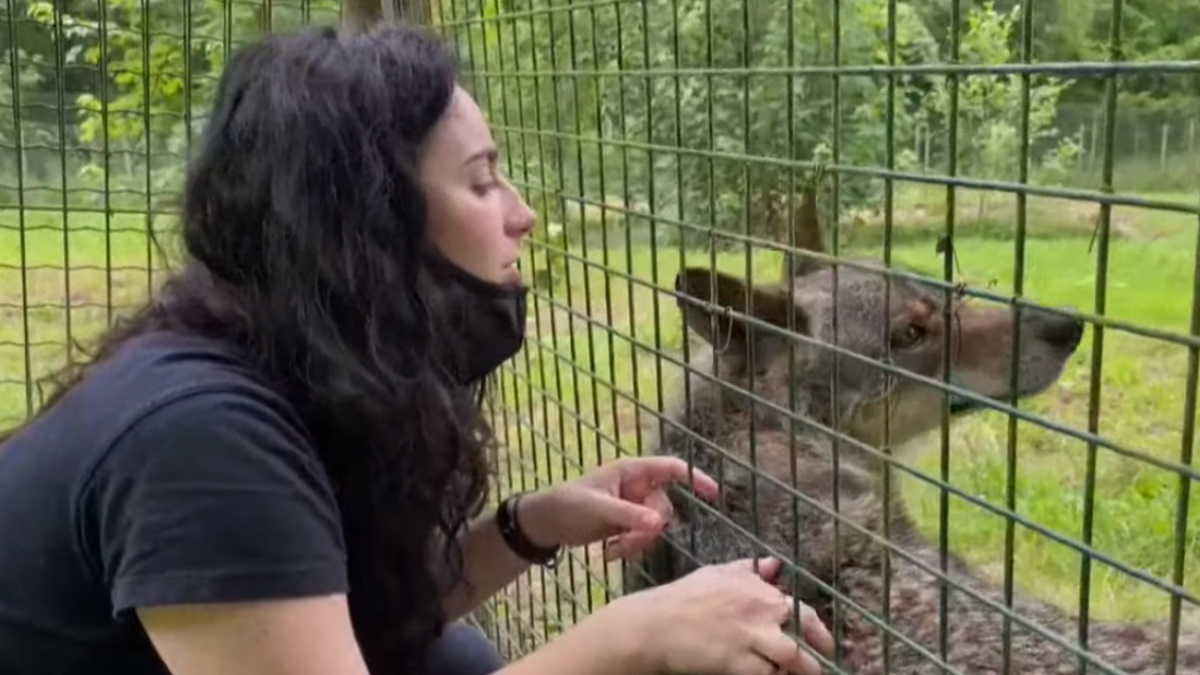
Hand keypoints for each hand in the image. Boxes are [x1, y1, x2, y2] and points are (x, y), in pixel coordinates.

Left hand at [517, 455, 718, 560]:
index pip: (672, 469)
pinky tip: (608, 555)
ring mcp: (633, 508)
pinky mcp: (626, 526)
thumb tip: (660, 523)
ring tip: (612, 552)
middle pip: (664, 508)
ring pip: (654, 528)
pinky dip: (629, 549)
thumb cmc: (567, 503)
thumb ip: (628, 515)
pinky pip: (642, 539)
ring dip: (637, 543)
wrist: (545, 523)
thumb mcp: (597, 508)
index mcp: (632, 472)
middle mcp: (637, 488)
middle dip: (649, 529)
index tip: (713, 494)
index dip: (695, 478)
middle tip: (627, 542)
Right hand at [601, 557, 833, 674]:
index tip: (823, 644)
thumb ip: (749, 570)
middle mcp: (760, 611)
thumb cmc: (682, 597)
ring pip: (792, 660)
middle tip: (819, 668)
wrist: (655, 625)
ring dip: (799, 672)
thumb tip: (775, 565)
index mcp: (757, 589)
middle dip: (816, 657)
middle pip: (803, 636)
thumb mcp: (716, 574)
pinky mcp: (739, 663)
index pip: (801, 610)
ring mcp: (751, 638)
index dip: (817, 631)